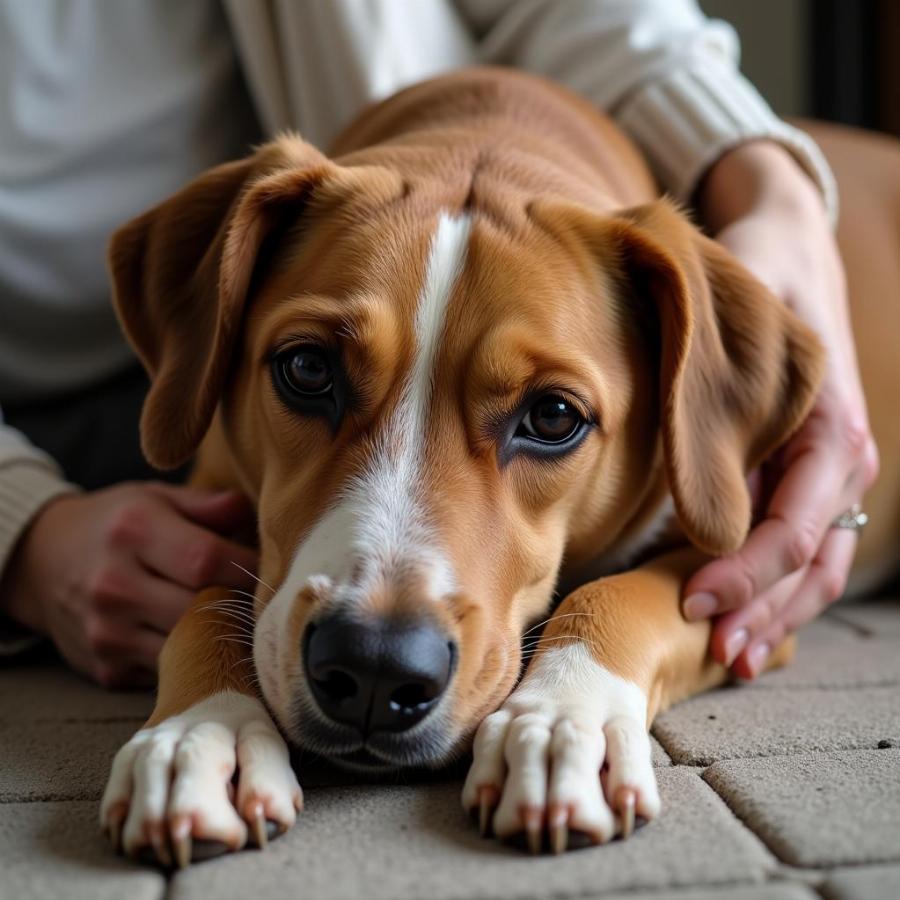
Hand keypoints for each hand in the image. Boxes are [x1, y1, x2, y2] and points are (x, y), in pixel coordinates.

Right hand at [0, 482, 258, 687]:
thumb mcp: (156, 497)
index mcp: (133, 531)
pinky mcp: (107, 669)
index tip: (274, 570)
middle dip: (242, 607)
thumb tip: (251, 513)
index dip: (249, 569)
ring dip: (223, 640)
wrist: (42, 562)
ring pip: (190, 649)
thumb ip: (207, 505)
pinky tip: (207, 644)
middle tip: (268, 603)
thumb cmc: (116, 524)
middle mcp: (115, 585)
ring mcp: (107, 633)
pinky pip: (170, 673)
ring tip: (243, 624)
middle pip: (201, 609)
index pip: (206, 560)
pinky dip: (195, 661)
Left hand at [683, 142, 878, 677]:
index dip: (744, 573)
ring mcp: (828, 479)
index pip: (793, 526)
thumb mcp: (733, 327)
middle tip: (710, 650)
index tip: (693, 601)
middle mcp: (843, 465)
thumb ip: (713, 402)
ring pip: (811, 568)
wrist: (783, 251)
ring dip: (771, 614)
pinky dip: (772, 590)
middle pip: (809, 563)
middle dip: (760, 610)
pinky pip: (798, 550)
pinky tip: (740, 620)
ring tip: (727, 655)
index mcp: (835, 434)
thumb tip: (688, 488)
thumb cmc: (753, 283)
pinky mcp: (803, 481)